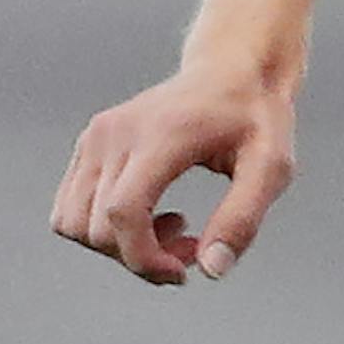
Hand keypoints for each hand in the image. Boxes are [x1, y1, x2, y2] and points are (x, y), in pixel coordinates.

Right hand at [51, 66, 296, 288]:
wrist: (231, 72)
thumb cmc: (256, 119)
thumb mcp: (271, 167)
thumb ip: (243, 219)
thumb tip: (211, 269)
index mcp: (161, 135)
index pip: (122, 213)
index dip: (145, 259)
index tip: (184, 271)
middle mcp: (116, 133)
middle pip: (96, 228)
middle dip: (142, 258)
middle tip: (193, 245)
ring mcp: (96, 137)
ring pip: (73, 223)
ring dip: (119, 247)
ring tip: (172, 229)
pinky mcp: (90, 145)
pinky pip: (72, 209)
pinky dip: (104, 229)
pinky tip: (151, 214)